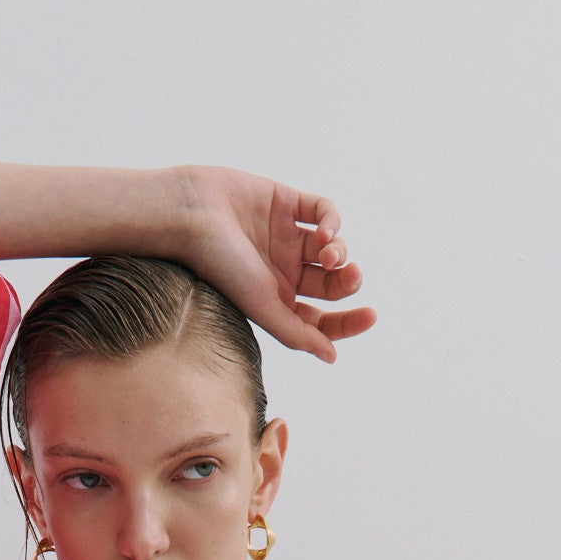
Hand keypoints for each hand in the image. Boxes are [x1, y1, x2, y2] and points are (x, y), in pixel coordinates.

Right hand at [173, 164, 376, 362]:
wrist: (190, 215)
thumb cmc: (219, 266)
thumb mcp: (262, 307)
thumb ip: (297, 334)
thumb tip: (332, 357)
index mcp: (277, 301)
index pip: (322, 319)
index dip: (348, 321)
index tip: (370, 316)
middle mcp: (284, 271)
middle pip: (332, 283)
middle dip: (347, 280)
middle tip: (351, 276)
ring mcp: (286, 236)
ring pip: (332, 247)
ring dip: (340, 250)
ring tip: (327, 251)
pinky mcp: (286, 202)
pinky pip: (323, 210)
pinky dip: (333, 220)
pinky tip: (324, 229)